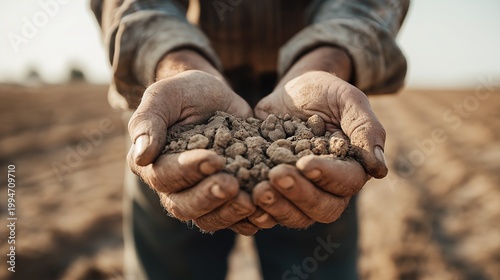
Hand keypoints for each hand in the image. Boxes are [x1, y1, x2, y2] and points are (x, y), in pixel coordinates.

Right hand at [127, 50, 257, 234]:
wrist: (215, 97)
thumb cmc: (185, 93)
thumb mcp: (164, 96)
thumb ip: (148, 122)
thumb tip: (141, 156)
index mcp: (151, 164)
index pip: (165, 176)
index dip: (188, 171)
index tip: (214, 159)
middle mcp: (172, 187)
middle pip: (184, 206)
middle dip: (209, 197)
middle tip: (232, 185)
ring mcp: (200, 195)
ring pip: (209, 219)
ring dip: (229, 213)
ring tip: (251, 200)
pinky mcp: (226, 198)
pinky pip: (234, 220)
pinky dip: (248, 220)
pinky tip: (264, 211)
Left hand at [249, 47, 386, 228]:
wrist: (291, 90)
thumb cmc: (324, 91)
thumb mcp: (347, 99)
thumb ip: (365, 129)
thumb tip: (379, 169)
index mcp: (351, 167)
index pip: (346, 183)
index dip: (327, 177)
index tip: (305, 163)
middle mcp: (327, 186)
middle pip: (321, 208)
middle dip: (299, 195)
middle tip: (274, 177)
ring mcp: (299, 191)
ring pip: (295, 216)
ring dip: (276, 207)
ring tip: (256, 189)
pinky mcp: (274, 189)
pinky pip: (268, 211)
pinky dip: (256, 211)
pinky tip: (243, 198)